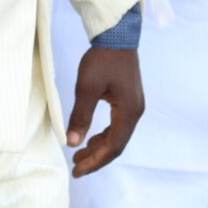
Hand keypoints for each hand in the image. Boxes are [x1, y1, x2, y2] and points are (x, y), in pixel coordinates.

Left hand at [68, 45, 143, 176]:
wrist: (117, 36)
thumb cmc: (102, 59)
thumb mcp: (87, 88)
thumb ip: (80, 116)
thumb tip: (72, 143)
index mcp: (129, 112)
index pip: (113, 147)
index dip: (95, 162)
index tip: (77, 171)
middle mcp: (135, 112)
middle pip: (116, 145)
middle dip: (96, 159)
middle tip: (76, 169)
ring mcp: (133, 107)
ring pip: (117, 136)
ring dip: (99, 148)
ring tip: (79, 156)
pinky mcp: (128, 101)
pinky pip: (117, 126)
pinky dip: (103, 136)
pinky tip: (90, 138)